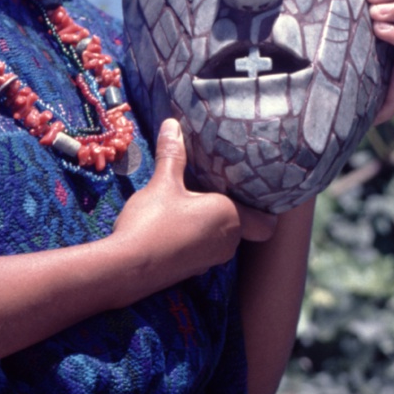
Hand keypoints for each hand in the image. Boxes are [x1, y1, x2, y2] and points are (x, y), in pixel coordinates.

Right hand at [110, 120, 275, 301]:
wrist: (128, 268)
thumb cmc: (153, 222)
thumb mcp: (163, 182)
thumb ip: (172, 154)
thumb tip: (172, 124)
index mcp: (230, 218)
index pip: (266, 220)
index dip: (263, 204)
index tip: (250, 183)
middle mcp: (228, 242)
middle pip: (243, 222)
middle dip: (232, 203)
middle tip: (218, 179)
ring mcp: (211, 259)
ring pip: (224, 234)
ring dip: (213, 217)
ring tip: (196, 193)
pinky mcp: (194, 268)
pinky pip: (207, 244)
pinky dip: (199, 231)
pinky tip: (179, 217)